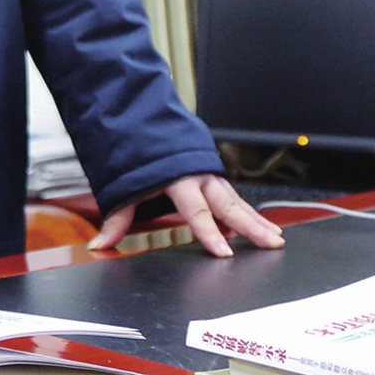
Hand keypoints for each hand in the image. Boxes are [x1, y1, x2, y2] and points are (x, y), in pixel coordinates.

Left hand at [88, 173, 285, 257]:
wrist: (139, 122)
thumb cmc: (133, 155)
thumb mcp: (122, 186)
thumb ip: (117, 219)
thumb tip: (99, 245)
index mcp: (177, 179)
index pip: (196, 212)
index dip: (210, 233)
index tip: (225, 252)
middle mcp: (198, 176)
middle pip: (228, 205)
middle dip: (251, 226)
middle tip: (272, 243)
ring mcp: (209, 175)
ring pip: (237, 200)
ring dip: (257, 220)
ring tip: (275, 238)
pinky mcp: (213, 177)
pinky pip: (233, 196)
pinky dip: (248, 211)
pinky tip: (261, 226)